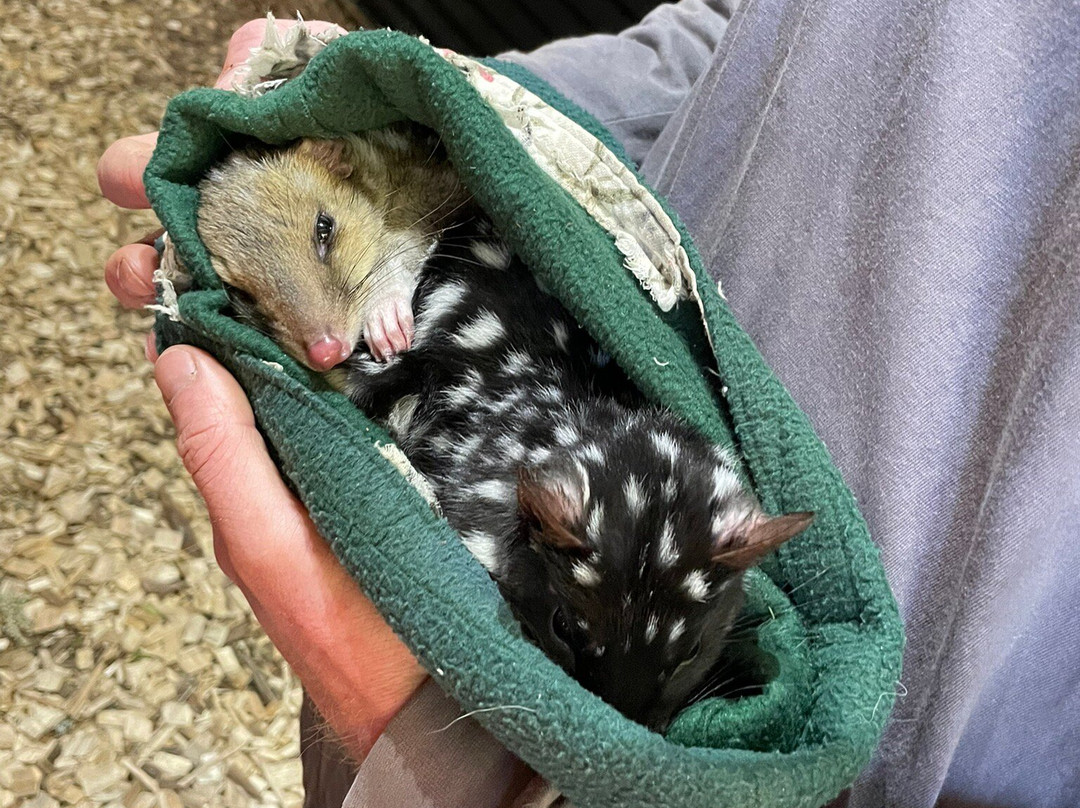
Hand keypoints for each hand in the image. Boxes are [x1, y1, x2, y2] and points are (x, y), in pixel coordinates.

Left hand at [98, 19, 425, 759]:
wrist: (486, 699)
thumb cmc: (373, 643)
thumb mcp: (278, 554)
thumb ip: (227, 461)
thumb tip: (174, 351)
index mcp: (291, 430)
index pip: (238, 320)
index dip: (206, 244)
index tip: (182, 170)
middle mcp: (354, 404)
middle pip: (309, 286)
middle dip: (280, 200)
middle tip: (261, 106)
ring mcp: (423, 397)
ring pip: (383, 293)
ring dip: (366, 217)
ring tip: (352, 130)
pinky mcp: (488, 403)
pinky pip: (456, 321)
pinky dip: (441, 264)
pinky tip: (452, 205)